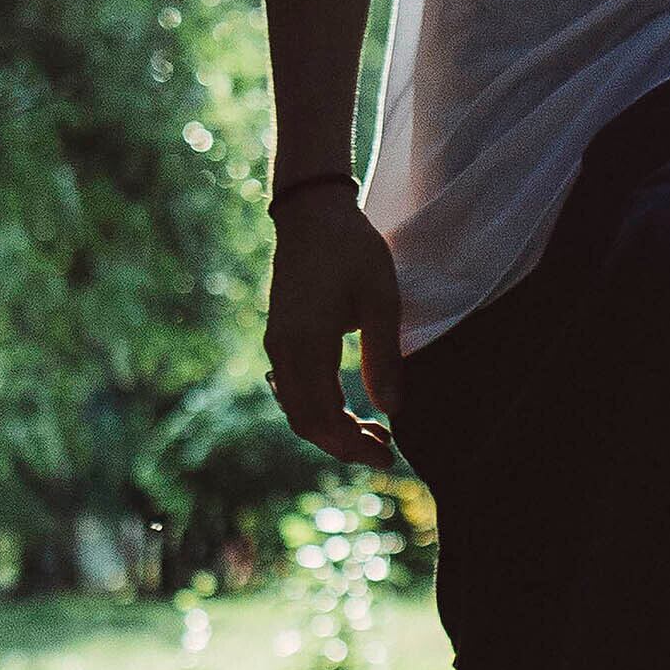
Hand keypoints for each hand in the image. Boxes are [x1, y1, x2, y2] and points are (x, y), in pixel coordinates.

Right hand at [262, 191, 406, 463]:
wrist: (312, 214)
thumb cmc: (352, 250)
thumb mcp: (381, 298)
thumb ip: (384, 356)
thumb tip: (392, 410)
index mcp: (306, 344)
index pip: (323, 416)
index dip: (352, 445)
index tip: (387, 455)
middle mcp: (283, 351)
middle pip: (306, 421)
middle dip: (344, 445)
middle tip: (385, 453)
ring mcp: (277, 345)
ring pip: (297, 408)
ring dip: (332, 429)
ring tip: (375, 434)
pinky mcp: (281, 339)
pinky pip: (293, 390)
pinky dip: (320, 409)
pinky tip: (350, 410)